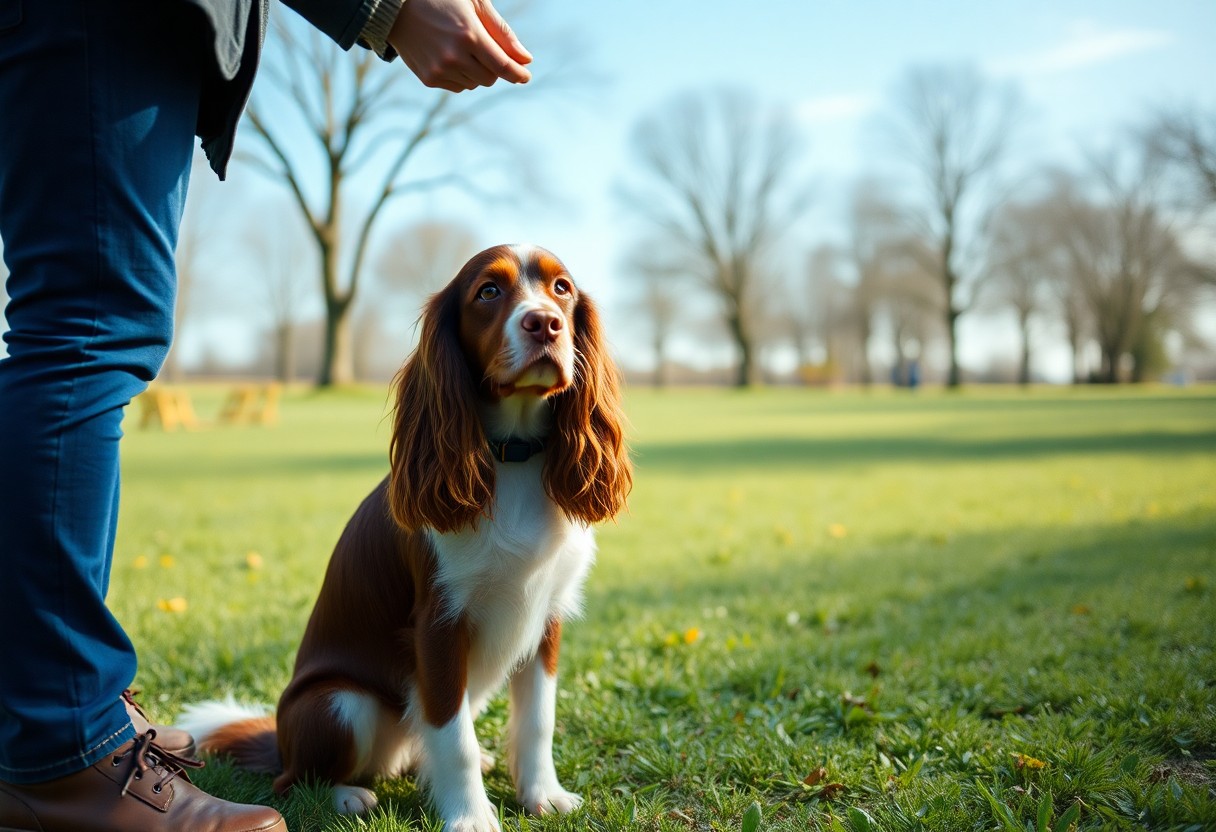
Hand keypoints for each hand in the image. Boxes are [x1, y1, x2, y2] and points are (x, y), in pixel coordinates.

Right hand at [388, 0, 531, 92]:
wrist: (397, 8)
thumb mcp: (474, 4)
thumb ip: (502, 32)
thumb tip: (526, 60)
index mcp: (469, 35)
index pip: (503, 66)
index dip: (518, 74)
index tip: (525, 76)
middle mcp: (454, 57)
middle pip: (490, 78)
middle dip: (494, 68)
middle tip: (485, 51)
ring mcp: (440, 70)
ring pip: (474, 84)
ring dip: (477, 71)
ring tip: (463, 49)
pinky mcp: (429, 79)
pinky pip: (458, 87)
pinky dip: (461, 76)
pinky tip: (450, 57)